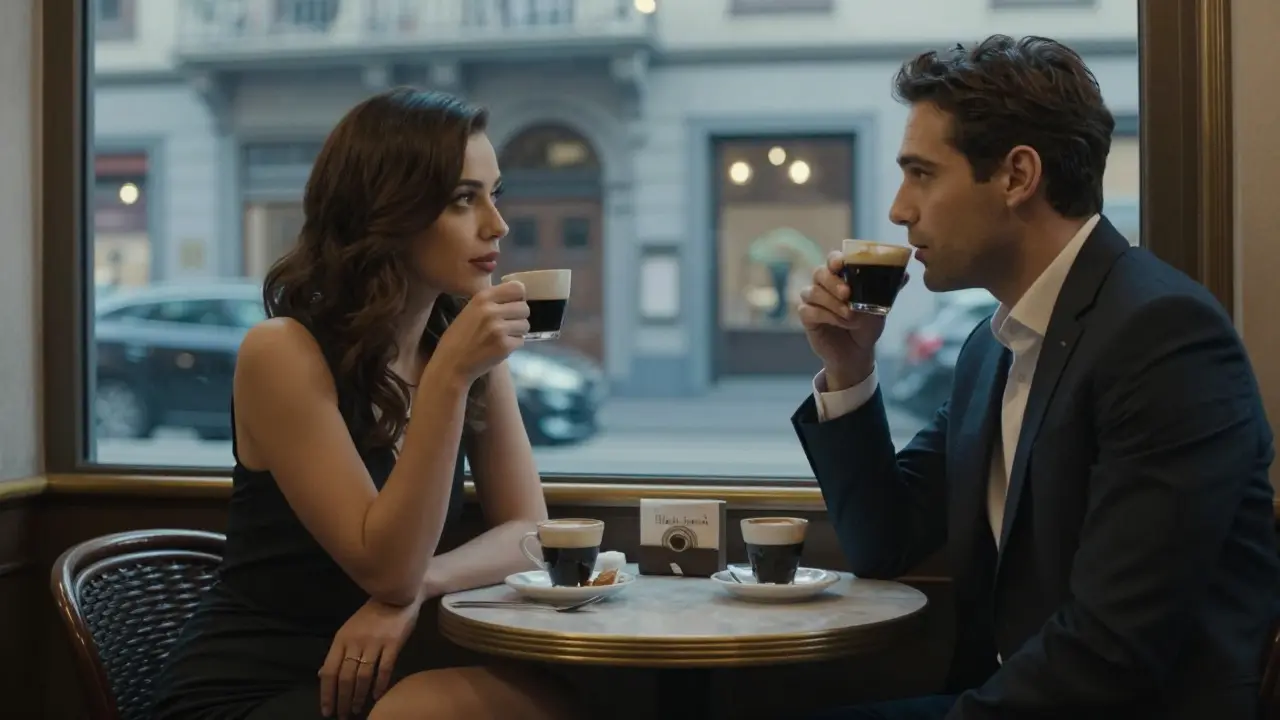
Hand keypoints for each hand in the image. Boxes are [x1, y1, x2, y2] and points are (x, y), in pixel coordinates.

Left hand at [318, 598, 420, 718]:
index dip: (327, 693)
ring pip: (363, 676)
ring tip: (356, 709)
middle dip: (342, 699)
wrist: (396, 595)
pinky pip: (384, 669)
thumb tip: (323, 674)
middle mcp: (355, 642)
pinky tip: (377, 697)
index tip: (327, 710)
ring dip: (359, 696)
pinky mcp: (393, 644)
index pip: (329, 671)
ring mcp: (375, 643)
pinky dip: (380, 685)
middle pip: (345, 677)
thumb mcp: (348, 630)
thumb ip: (338, 652)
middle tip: (343, 716)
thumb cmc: (370, 615)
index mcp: (341, 639)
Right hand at [431, 281, 529, 384]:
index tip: (512, 305)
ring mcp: (499, 329)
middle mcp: (491, 311)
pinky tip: (500, 347)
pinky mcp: (504, 346)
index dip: (519, 298)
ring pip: (525, 325)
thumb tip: (518, 296)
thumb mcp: (470, 310)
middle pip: (524, 308)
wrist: (450, 364)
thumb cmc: (459, 337)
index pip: (517, 288)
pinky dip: (513, 345)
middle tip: (508, 325)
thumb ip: (492, 302)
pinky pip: (521, 341)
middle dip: (519, 317)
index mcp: (482, 298)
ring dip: (517, 332)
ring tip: (503, 337)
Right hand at [798, 251, 906, 390]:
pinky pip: (808, 311)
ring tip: (850, 316)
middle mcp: (823, 285)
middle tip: (847, 294)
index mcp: (840, 276)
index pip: (833, 260)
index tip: (841, 264)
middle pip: (819, 273)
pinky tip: (839, 323)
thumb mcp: (880, 307)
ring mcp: (813, 300)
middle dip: (833, 282)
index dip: (835, 259)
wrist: (857, 353)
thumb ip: (888, 290)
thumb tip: (905, 275)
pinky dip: (825, 316)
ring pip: (812, 292)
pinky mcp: (807, 317)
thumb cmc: (867, 326)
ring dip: (832, 303)